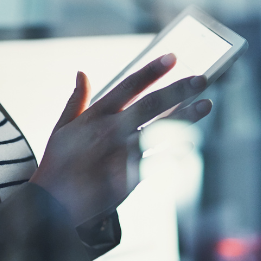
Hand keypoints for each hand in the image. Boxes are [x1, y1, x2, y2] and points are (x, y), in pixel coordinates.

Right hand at [29, 54, 211, 225]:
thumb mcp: (62, 127)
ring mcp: (123, 154)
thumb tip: (82, 72)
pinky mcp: (131, 178)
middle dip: (178, 90)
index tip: (173, 57)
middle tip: (201, 78)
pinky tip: (192, 143)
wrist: (54, 203)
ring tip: (206, 105)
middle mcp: (111, 131)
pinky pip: (160, 162)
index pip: (129, 86)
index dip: (152, 71)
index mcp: (96, 115)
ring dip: (187, 117)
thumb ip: (76, 99)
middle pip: (152, 105)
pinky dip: (177, 152)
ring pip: (161, 131)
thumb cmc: (58, 164)